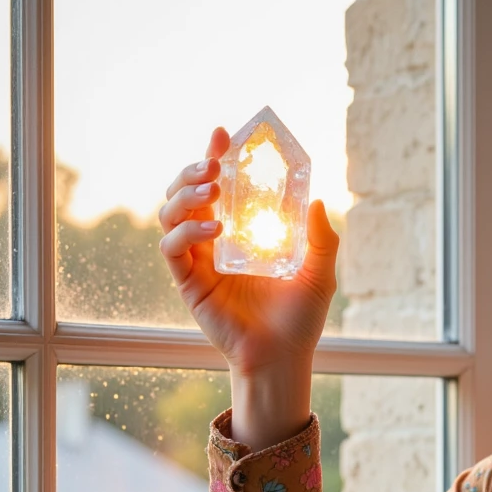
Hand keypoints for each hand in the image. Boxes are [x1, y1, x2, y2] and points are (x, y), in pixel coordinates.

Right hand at [158, 124, 338, 380]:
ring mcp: (198, 261)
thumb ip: (322, 237)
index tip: (224, 134)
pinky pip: (172, 248)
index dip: (215, 155)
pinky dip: (187, 232)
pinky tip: (213, 229)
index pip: (220, 184)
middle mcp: (214, 241)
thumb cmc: (299, 318)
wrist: (283, 357)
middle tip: (215, 163)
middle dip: (193, 169)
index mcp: (241, 231)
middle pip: (185, 192)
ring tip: (213, 191)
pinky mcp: (189, 283)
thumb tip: (317, 198)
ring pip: (170, 213)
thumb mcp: (320, 272)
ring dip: (185, 194)